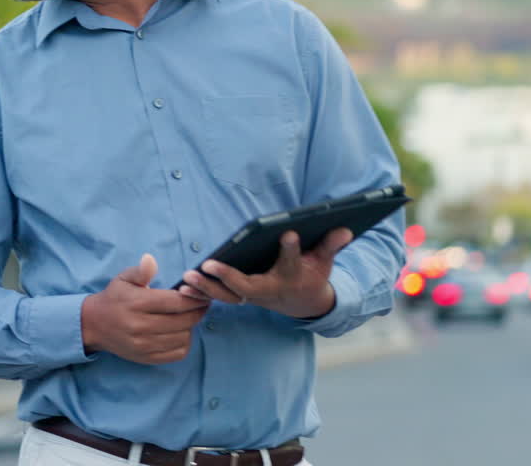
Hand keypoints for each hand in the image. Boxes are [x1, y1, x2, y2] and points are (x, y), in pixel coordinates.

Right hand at [81, 253, 209, 364]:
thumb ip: (140, 270)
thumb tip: (150, 260)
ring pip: (183, 337)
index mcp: (137, 303)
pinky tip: (180, 332)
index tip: (202, 294)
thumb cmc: (114, 298)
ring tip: (188, 317)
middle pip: (183, 321)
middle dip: (197, 311)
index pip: (175, 302)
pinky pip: (177, 353)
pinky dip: (184, 342)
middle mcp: (140, 326)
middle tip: (202, 304)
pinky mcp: (147, 358)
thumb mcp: (123, 279)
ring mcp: (144, 345)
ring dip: (191, 327)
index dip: (194, 298)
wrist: (94, 325)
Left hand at [179, 228, 352, 318]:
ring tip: (188, 277)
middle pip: (247, 286)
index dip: (290, 249)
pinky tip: (184, 286)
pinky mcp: (240, 298)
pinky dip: (202, 294)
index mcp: (291, 277)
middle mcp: (269, 290)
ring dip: (206, 288)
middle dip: (228, 276)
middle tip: (209, 265)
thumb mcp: (323, 261)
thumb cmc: (311, 275)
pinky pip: (219, 298)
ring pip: (227, 295)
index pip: (291, 262)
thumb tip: (346, 227)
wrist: (303, 302)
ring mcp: (252, 297)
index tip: (287, 233)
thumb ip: (330, 244)